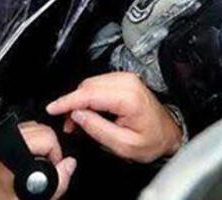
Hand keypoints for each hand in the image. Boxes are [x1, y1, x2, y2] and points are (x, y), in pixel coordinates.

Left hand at [0, 122, 75, 199]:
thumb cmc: (6, 198)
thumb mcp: (34, 199)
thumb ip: (57, 185)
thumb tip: (70, 164)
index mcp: (9, 157)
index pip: (47, 138)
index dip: (56, 156)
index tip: (50, 173)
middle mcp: (5, 143)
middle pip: (44, 130)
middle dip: (52, 150)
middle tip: (45, 172)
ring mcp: (4, 138)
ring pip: (38, 127)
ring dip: (44, 145)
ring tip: (37, 166)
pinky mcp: (6, 138)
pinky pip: (29, 130)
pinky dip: (36, 142)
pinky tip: (32, 160)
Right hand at [46, 72, 182, 162]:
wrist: (168, 133)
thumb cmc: (152, 141)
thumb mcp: (124, 145)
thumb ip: (98, 129)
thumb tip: (77, 115)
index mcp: (128, 97)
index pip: (89, 94)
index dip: (67, 101)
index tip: (53, 108)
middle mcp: (127, 82)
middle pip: (87, 86)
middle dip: (72, 104)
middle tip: (68, 124)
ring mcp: (126, 78)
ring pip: (91, 84)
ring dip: (80, 100)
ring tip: (78, 121)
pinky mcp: (124, 80)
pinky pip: (98, 84)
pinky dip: (89, 96)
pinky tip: (88, 111)